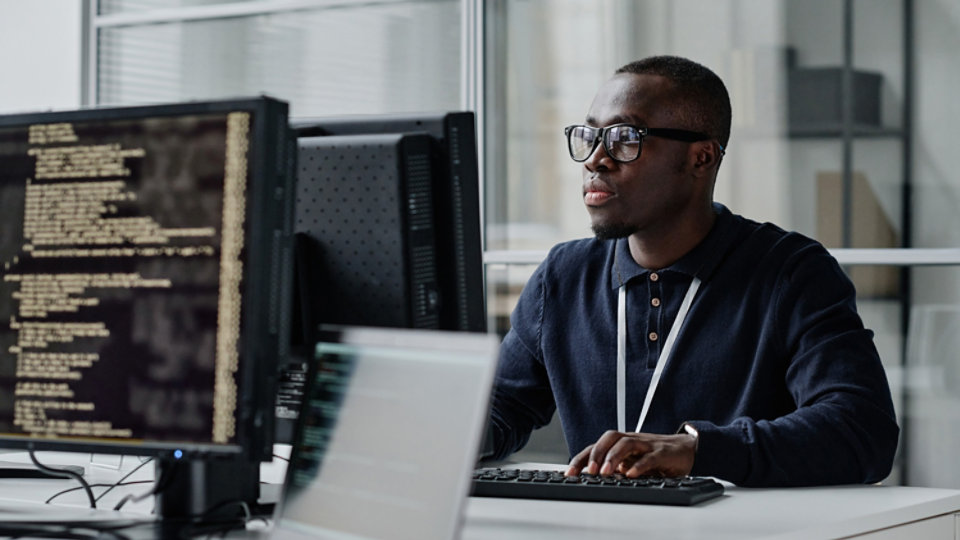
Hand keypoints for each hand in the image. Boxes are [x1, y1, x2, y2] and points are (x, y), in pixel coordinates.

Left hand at [565, 430, 696, 477]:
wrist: (686, 448)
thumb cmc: (655, 456)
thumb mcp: (632, 462)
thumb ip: (616, 469)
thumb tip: (592, 481)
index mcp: (621, 444)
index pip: (597, 447)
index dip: (581, 458)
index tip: (569, 474)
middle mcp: (632, 441)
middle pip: (610, 438)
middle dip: (596, 454)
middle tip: (588, 471)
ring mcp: (647, 445)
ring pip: (626, 444)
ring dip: (613, 457)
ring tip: (606, 472)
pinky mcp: (663, 453)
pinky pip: (650, 456)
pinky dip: (640, 465)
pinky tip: (632, 474)